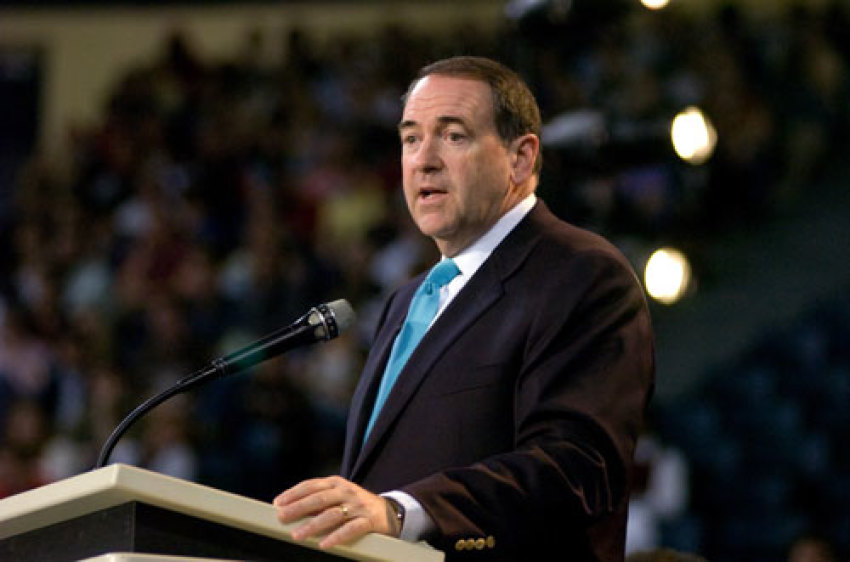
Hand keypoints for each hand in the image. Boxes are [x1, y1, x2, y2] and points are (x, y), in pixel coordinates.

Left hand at [273, 476, 400, 548]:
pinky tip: (324, 544)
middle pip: (319, 498)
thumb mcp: (339, 497)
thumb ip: (319, 501)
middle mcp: (346, 491)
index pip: (312, 485)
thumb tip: (291, 509)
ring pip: (332, 514)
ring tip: (298, 535)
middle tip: (282, 517)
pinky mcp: (368, 521)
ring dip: (313, 525)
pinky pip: (351, 529)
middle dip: (298, 508)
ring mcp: (358, 506)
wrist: (390, 512)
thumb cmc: (357, 505)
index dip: (294, 493)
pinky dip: (336, 536)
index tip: (278, 503)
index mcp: (336, 483)